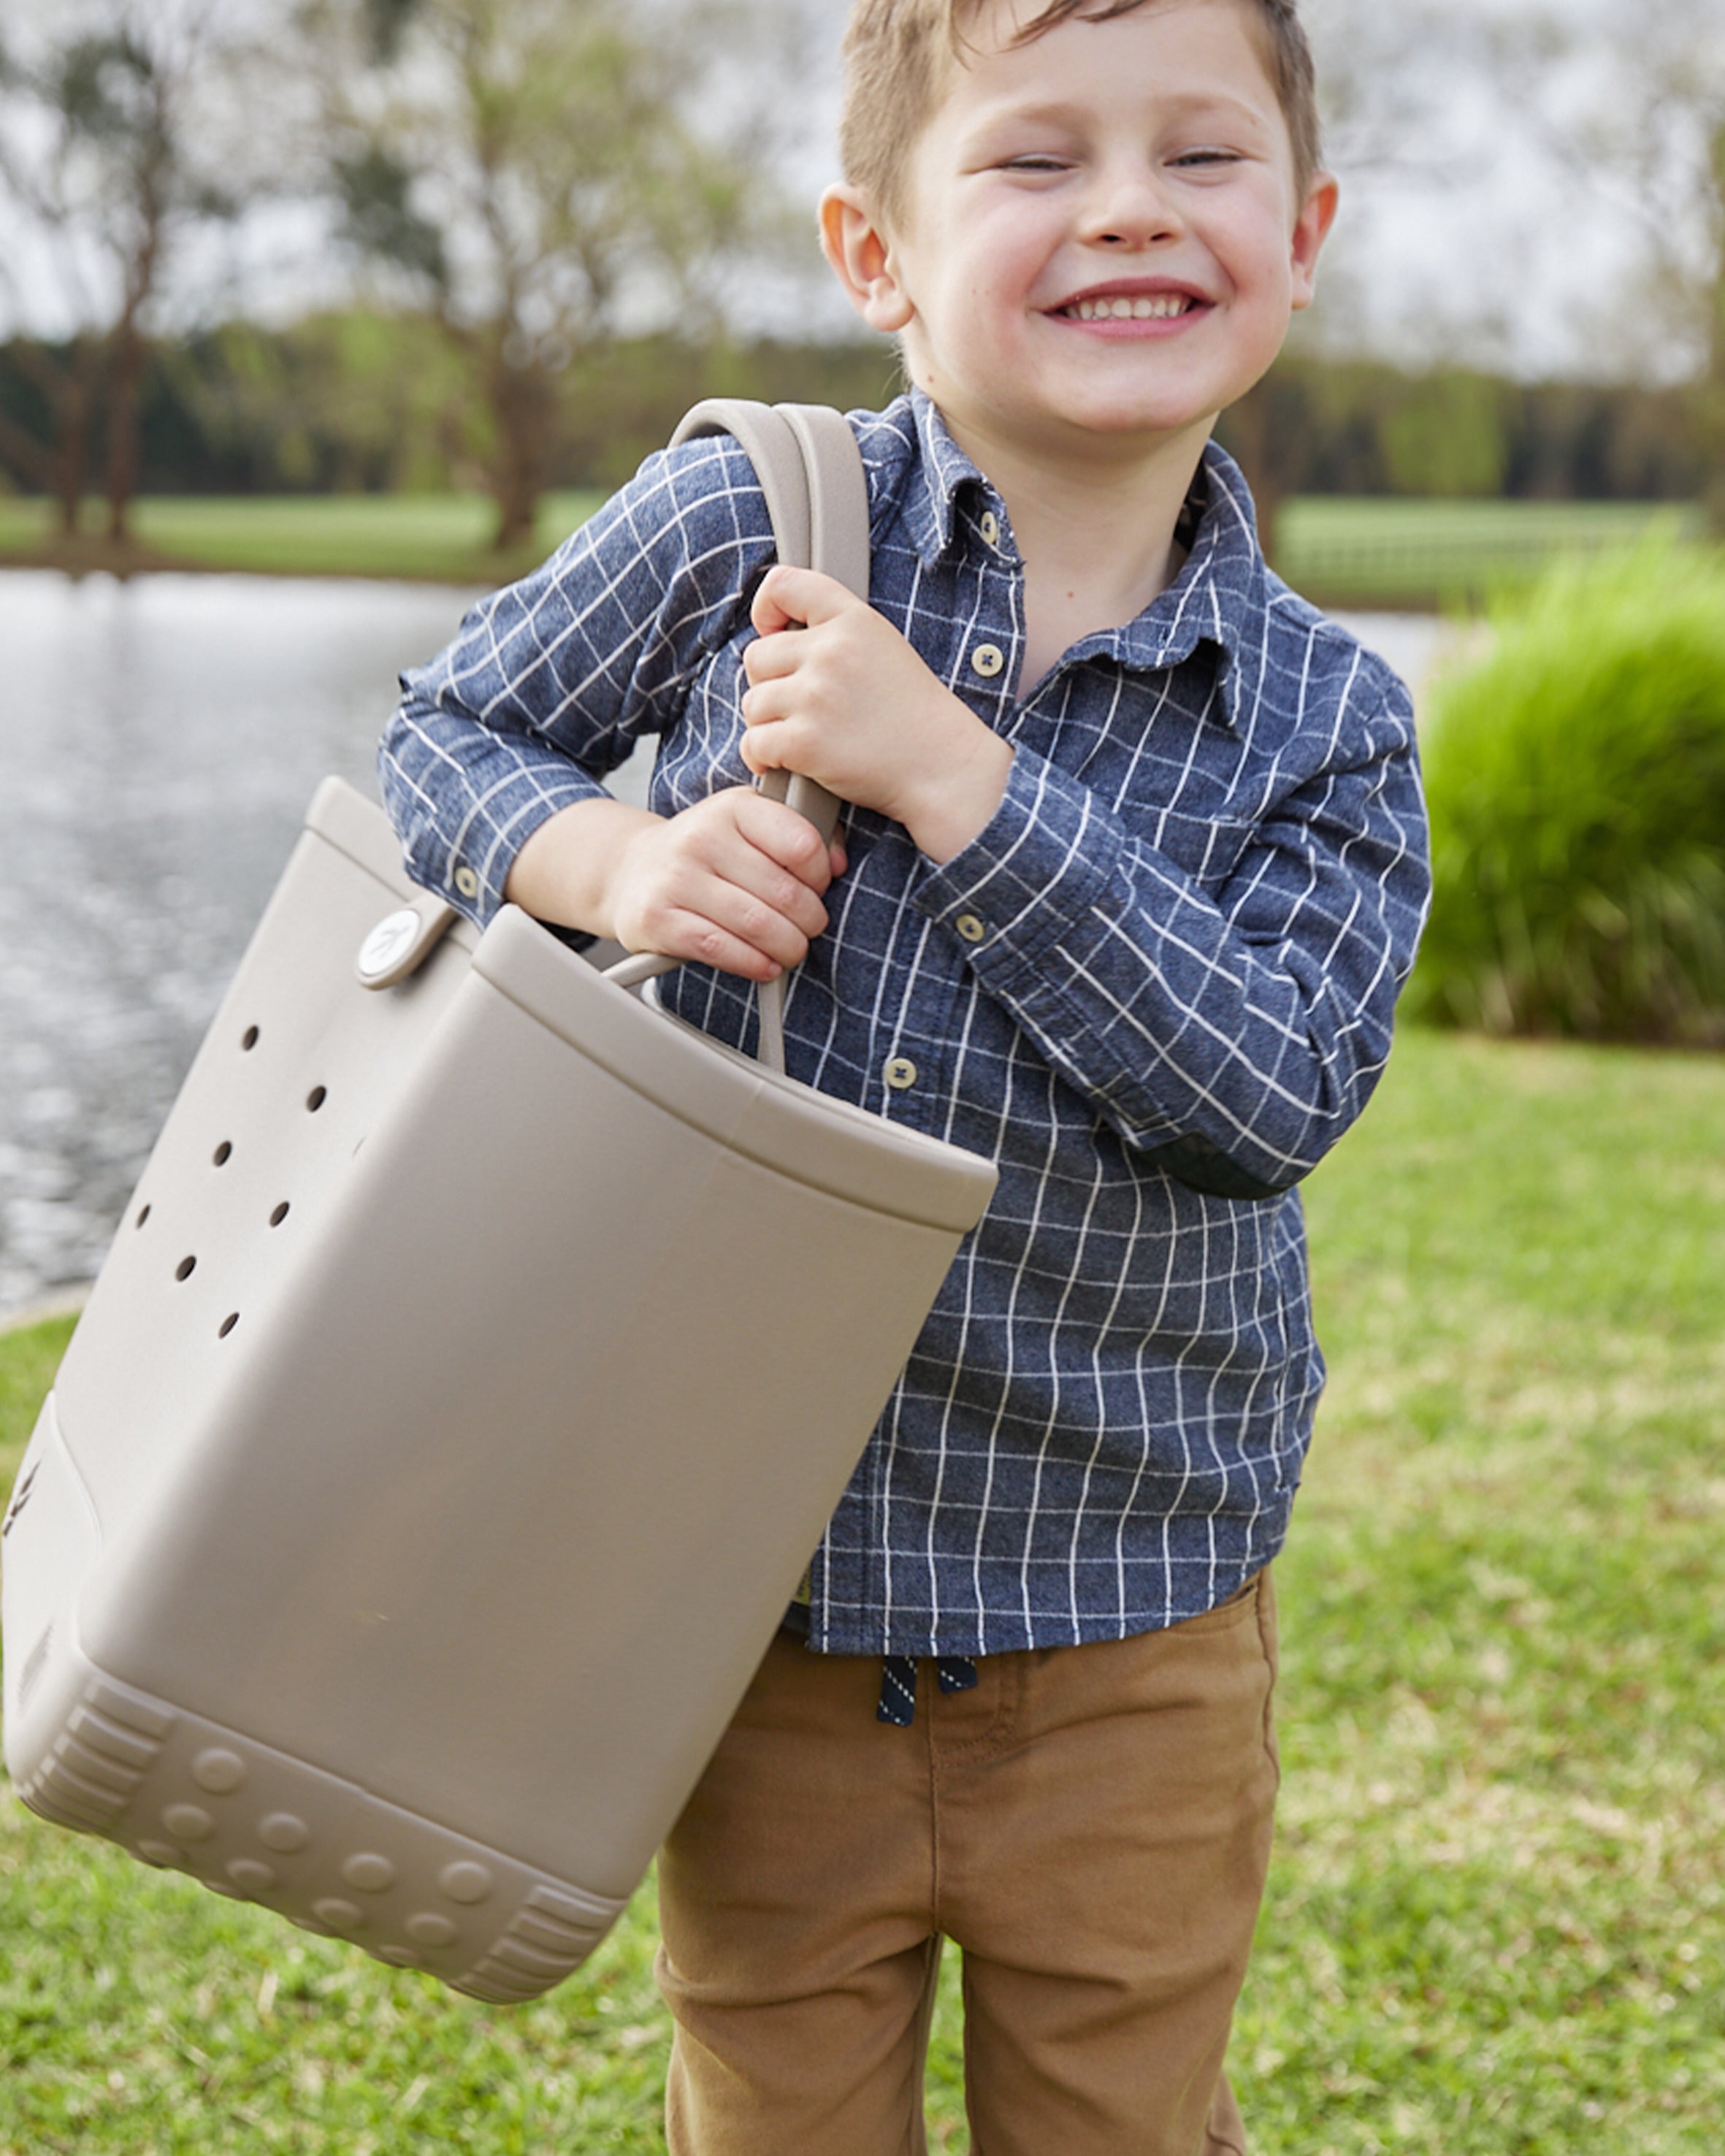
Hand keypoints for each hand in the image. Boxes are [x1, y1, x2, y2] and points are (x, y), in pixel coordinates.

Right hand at [505, 788, 844, 982]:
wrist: (631, 871)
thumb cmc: (705, 854)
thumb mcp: (747, 826)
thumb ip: (799, 833)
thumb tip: (838, 862)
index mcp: (734, 807)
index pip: (801, 844)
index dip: (821, 876)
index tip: (818, 889)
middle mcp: (701, 836)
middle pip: (784, 892)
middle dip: (810, 921)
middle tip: (809, 928)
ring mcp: (675, 878)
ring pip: (756, 924)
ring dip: (787, 947)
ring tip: (791, 950)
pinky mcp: (656, 919)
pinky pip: (720, 948)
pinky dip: (752, 963)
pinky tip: (764, 965)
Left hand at [740, 567, 1013, 864]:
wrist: (942, 766)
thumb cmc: (911, 715)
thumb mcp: (883, 647)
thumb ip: (834, 632)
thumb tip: (771, 636)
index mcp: (852, 620)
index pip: (782, 584)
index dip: (766, 609)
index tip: (774, 634)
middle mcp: (831, 651)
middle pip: (756, 656)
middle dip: (769, 684)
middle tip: (800, 707)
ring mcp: (815, 696)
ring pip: (752, 703)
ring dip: (768, 725)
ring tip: (803, 737)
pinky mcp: (804, 742)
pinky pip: (753, 743)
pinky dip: (762, 759)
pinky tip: (786, 764)